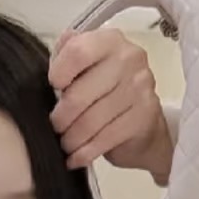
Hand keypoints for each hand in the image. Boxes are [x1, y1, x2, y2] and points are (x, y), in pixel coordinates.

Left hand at [48, 26, 172, 180]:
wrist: (144, 125)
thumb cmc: (107, 93)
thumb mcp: (87, 68)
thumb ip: (68, 57)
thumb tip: (54, 61)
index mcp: (110, 41)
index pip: (78, 50)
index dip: (59, 72)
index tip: (54, 87)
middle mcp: (129, 59)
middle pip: (79, 93)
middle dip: (60, 117)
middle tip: (56, 126)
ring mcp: (139, 88)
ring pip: (91, 121)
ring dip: (71, 138)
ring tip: (65, 143)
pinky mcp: (144, 117)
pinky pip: (104, 139)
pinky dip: (84, 153)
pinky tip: (75, 157)